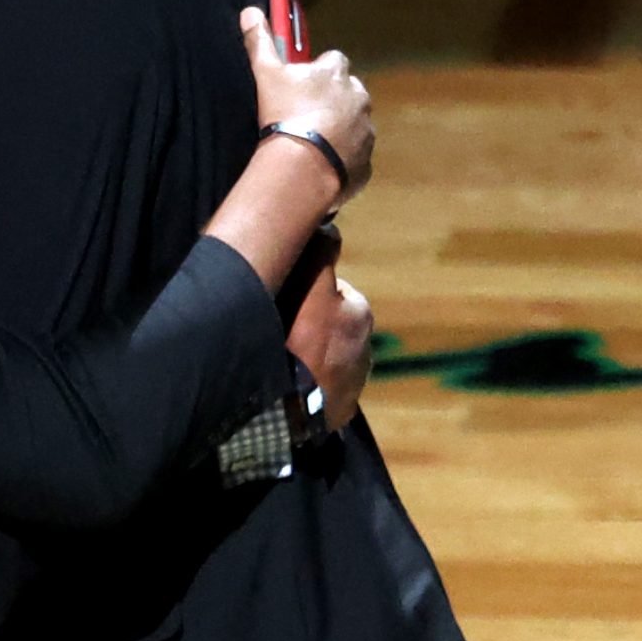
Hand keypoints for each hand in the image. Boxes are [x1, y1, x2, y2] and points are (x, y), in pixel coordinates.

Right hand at [240, 9, 371, 203]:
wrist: (302, 163)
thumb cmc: (284, 112)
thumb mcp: (266, 74)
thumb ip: (260, 42)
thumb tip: (250, 11)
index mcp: (335, 72)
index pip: (334, 61)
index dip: (320, 71)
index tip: (305, 83)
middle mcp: (357, 95)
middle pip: (349, 90)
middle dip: (334, 98)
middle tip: (307, 114)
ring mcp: (365, 127)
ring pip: (355, 121)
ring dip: (341, 126)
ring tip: (313, 141)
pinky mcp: (366, 158)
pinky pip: (356, 152)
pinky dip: (343, 154)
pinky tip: (322, 161)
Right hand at [282, 229, 371, 429]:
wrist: (288, 412)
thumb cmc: (296, 345)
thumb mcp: (307, 287)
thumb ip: (318, 254)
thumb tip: (329, 226)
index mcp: (359, 313)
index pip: (329, 291)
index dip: (302, 294)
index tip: (280, 304)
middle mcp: (365, 348)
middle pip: (327, 327)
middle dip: (307, 329)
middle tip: (276, 337)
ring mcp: (353, 385)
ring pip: (324, 361)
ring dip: (306, 361)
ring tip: (278, 367)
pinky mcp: (338, 413)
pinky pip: (319, 393)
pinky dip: (306, 390)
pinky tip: (286, 389)